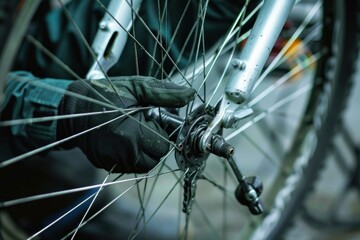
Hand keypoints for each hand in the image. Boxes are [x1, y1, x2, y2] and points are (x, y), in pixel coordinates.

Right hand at [57, 76, 194, 172]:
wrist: (72, 109)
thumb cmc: (105, 94)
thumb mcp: (135, 87)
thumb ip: (163, 93)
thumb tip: (189, 94)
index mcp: (131, 134)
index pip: (164, 144)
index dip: (162, 130)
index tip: (153, 118)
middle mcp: (122, 153)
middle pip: (156, 157)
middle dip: (156, 141)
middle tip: (144, 124)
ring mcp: (113, 161)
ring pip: (145, 164)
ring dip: (146, 150)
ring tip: (135, 131)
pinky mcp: (106, 165)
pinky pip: (130, 165)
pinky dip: (133, 154)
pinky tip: (125, 139)